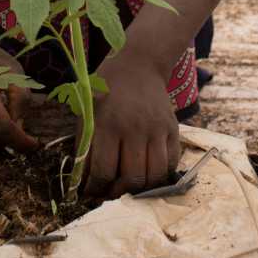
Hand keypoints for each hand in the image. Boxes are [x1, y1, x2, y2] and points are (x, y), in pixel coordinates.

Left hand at [84, 53, 181, 197]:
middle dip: (119, 193)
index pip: (104, 170)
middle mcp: (135, 128)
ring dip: (142, 189)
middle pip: (132, 177)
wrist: (138, 64)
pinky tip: (147, 173)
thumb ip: (85, 145)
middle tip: (111, 192)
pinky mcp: (173, 129)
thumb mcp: (87, 112)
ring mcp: (157, 129)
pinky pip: (172, 162)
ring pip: (155, 175)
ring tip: (130, 186)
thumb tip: (84, 180)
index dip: (96, 188)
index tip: (91, 192)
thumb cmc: (105, 89)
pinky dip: (161, 175)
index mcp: (109, 124)